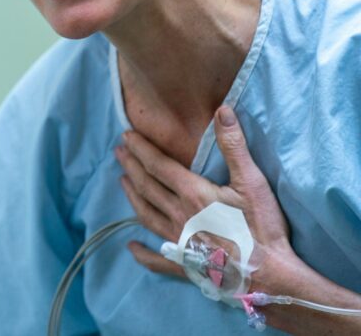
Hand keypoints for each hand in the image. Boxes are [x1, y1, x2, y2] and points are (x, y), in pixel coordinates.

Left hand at [116, 106, 360, 333]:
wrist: (269, 277)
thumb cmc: (261, 229)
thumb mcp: (252, 182)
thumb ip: (234, 145)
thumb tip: (222, 110)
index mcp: (192, 193)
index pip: (157, 165)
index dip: (141, 149)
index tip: (126, 137)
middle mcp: (177, 215)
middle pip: (146, 186)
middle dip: (131, 166)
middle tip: (118, 152)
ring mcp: (177, 241)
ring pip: (145, 214)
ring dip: (132, 196)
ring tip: (123, 182)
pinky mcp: (184, 264)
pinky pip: (156, 258)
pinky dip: (142, 252)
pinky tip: (131, 246)